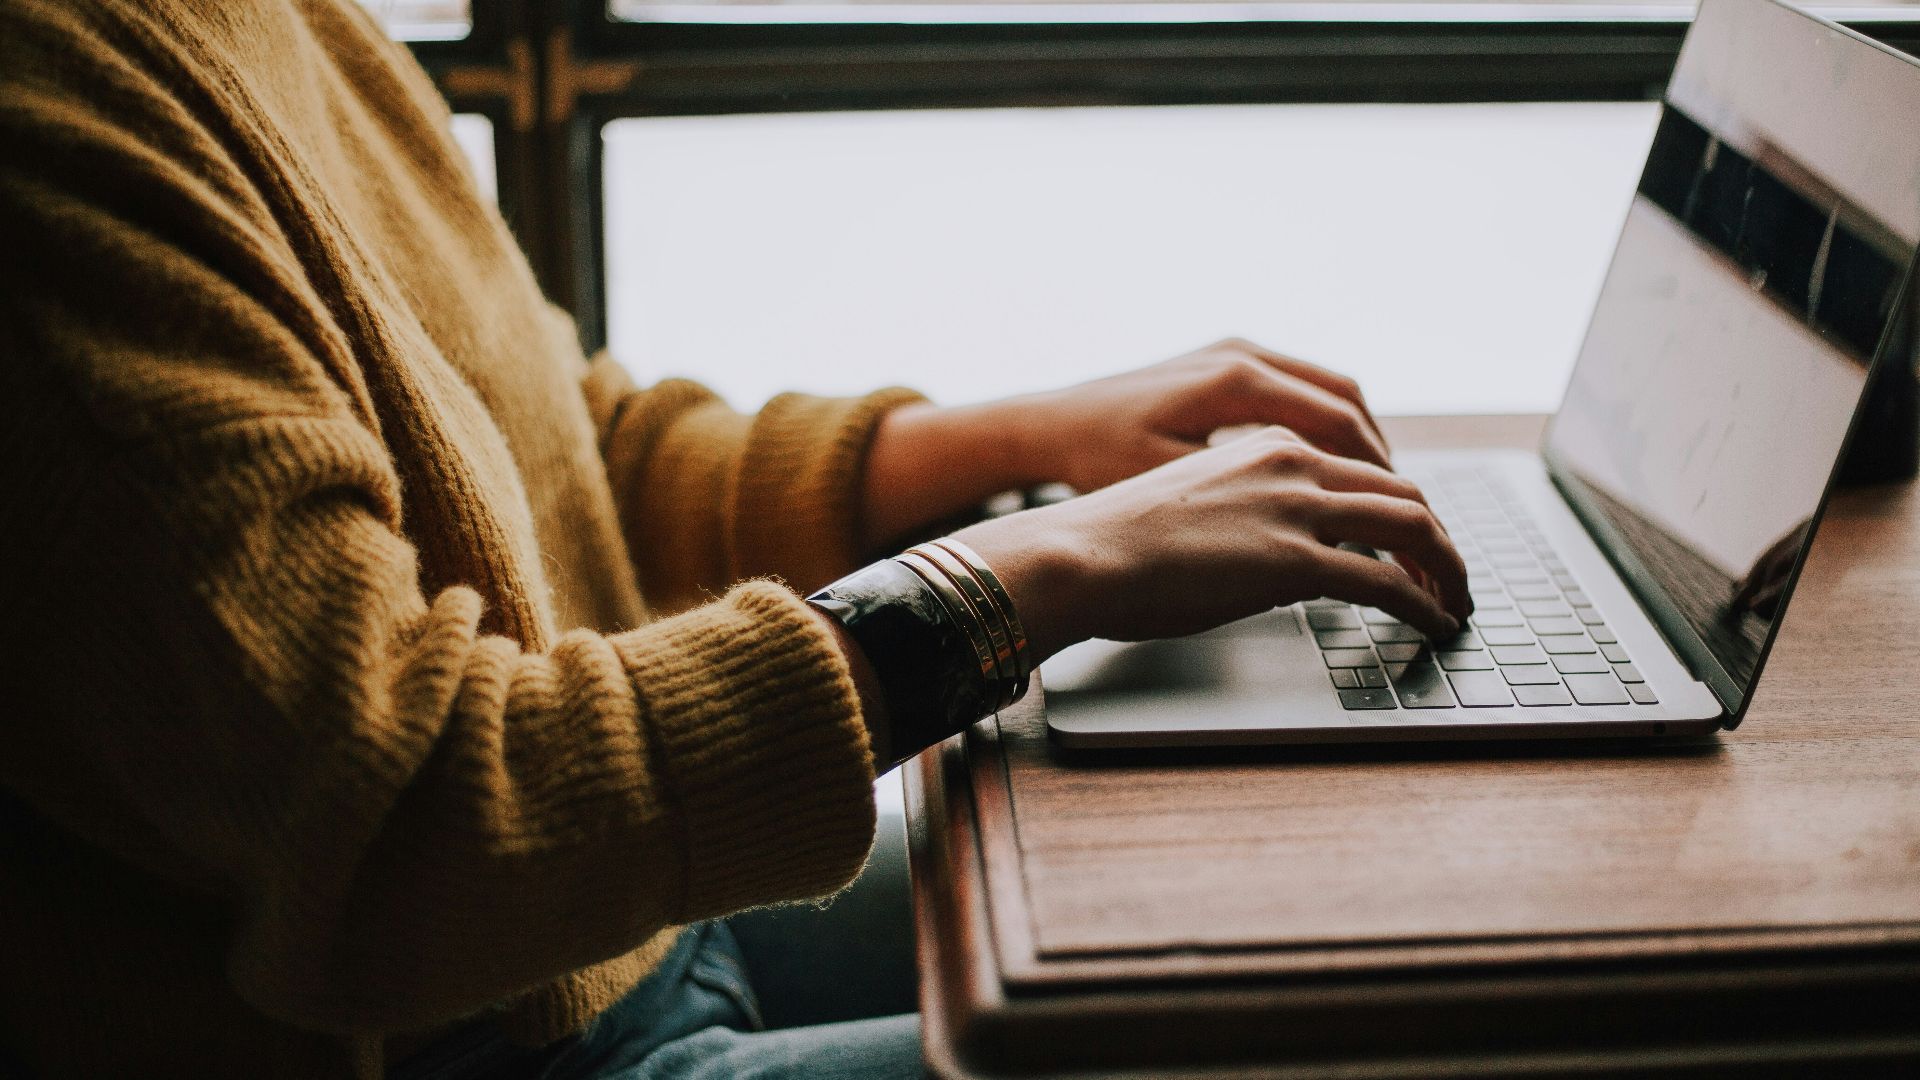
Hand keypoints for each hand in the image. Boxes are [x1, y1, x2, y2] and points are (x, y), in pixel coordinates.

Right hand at [950, 427, 1469, 664]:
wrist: (1080, 553)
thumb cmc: (1115, 541)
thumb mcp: (1194, 504)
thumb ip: (1247, 513)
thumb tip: (1274, 557)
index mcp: (1267, 444)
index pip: (1362, 469)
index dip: (1401, 508)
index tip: (1414, 543)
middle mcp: (1292, 463)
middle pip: (1402, 492)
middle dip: (1439, 539)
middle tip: (1451, 576)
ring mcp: (1296, 509)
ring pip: (1412, 527)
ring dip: (1447, 569)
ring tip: (1456, 603)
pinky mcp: (1294, 561)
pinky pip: (1388, 582)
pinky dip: (1425, 603)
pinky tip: (1434, 623)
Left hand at [1009, 338, 1391, 494]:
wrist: (1047, 425)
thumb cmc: (1097, 460)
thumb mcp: (1172, 487)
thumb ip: (1248, 501)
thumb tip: (1320, 533)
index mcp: (1236, 381)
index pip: (1339, 425)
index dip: (1379, 477)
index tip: (1402, 518)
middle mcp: (1243, 355)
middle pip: (1347, 401)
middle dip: (1381, 459)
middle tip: (1406, 511)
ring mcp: (1234, 352)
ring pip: (1328, 390)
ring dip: (1359, 440)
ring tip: (1379, 492)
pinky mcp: (1223, 361)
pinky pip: (1299, 387)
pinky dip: (1327, 425)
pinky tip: (1330, 468)